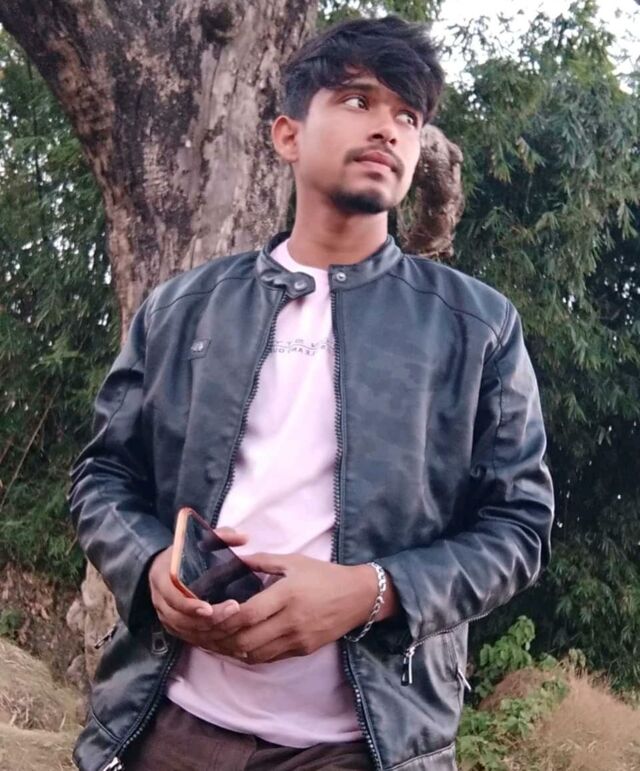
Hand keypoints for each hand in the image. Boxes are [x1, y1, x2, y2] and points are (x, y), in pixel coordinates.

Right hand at [148, 526, 247, 648]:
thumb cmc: (185, 552)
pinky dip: (206, 640)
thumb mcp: (200, 539)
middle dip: (207, 620)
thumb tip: (244, 538)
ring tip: (236, 626)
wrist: (164, 566)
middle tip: (233, 613)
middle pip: (181, 619)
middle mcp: (160, 600)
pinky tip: (228, 638)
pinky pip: (188, 638)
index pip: (172, 597)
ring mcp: (165, 615)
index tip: (210, 608)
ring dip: (210, 632)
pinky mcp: (173, 626)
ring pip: (186, 631)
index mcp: (162, 576)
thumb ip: (221, 536)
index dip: (190, 605)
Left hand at [200, 553, 394, 664]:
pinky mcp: (302, 650)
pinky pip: (269, 658)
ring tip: (220, 639)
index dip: (226, 617)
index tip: (211, 612)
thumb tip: (233, 559)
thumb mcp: (293, 561)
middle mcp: (292, 621)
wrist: (358, 597)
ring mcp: (298, 639)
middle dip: (223, 638)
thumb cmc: (323, 575)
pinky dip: (251, 654)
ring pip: (255, 655)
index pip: (249, 613)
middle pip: (247, 640)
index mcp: (288, 594)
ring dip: (234, 649)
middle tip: (208, 630)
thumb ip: (260, 561)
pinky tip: (242, 644)